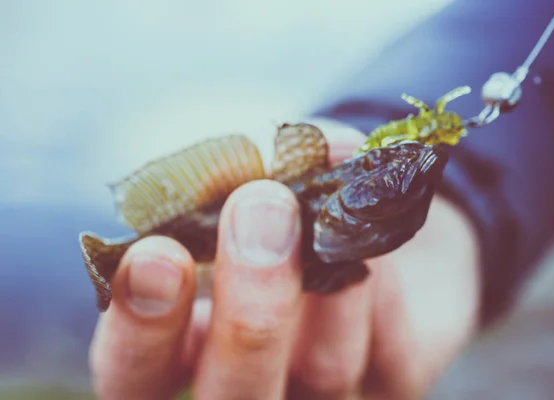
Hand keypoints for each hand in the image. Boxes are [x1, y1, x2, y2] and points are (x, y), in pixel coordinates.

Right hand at [89, 127, 481, 399]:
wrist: (369, 220)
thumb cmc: (279, 212)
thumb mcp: (239, 197)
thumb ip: (227, 188)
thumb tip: (242, 161)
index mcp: (190, 358)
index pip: (139, 376)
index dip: (141, 330)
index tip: (156, 254)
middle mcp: (254, 389)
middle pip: (236, 398)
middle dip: (247, 311)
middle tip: (257, 211)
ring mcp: (327, 396)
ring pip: (324, 372)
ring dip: (328, 282)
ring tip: (331, 203)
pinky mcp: (396, 378)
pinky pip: (392, 345)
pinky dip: (383, 279)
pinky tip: (373, 217)